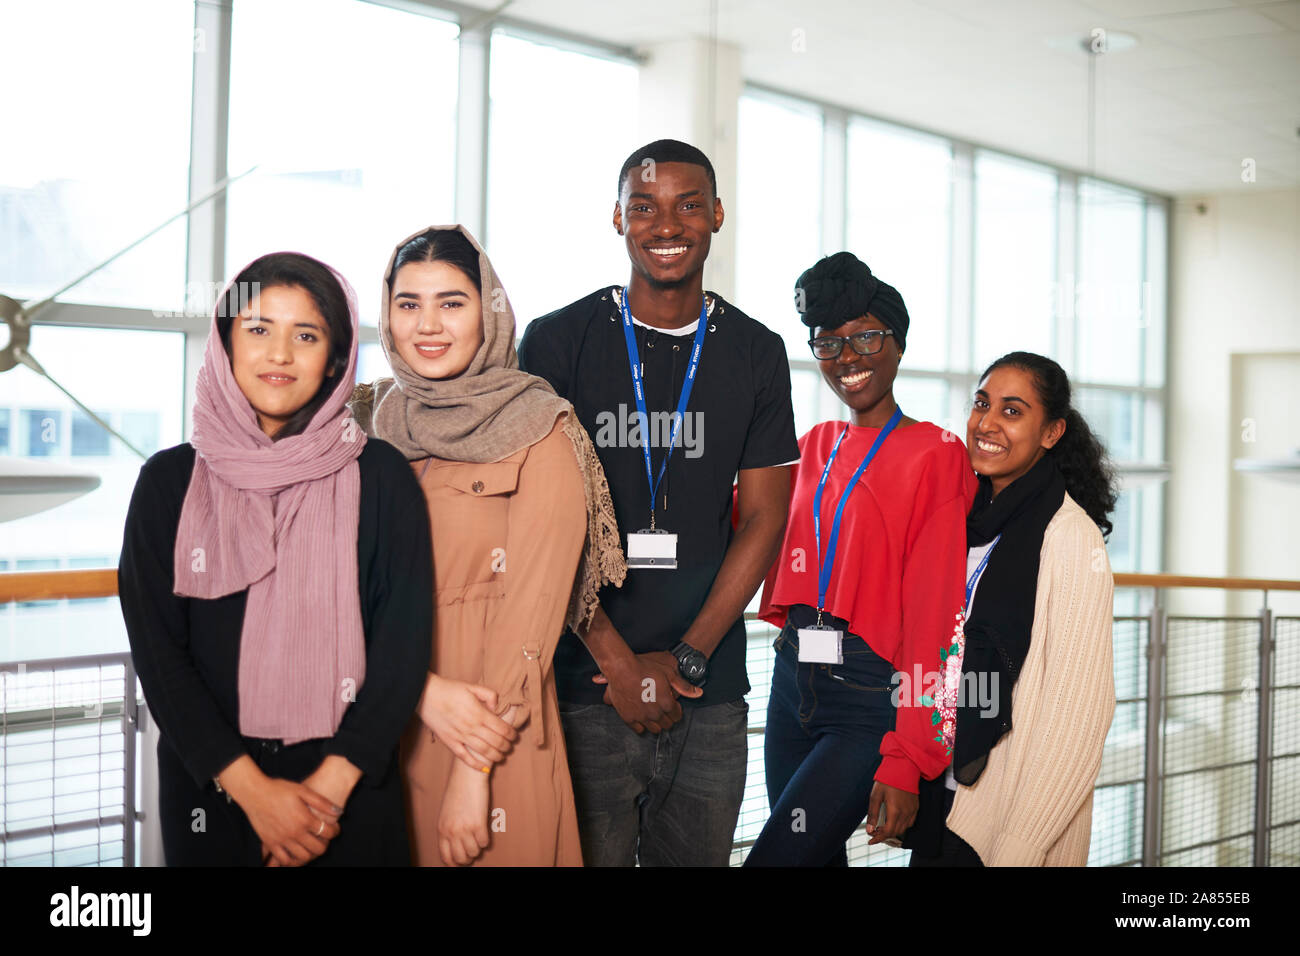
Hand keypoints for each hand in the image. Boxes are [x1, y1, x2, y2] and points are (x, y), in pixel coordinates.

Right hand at [218, 756, 341, 866]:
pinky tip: (296, 853)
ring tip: (311, 845)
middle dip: (325, 844)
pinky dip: (292, 860)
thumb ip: (322, 803)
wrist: (254, 793)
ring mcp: (282, 840)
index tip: (335, 828)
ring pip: (303, 857)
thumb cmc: (279, 789)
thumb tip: (339, 811)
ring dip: (311, 853)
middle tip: (324, 838)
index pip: (328, 833)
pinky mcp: (270, 843)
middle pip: (318, 849)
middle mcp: (294, 832)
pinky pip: (284, 860)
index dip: (335, 831)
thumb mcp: (303, 790)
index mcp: (305, 819)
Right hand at [419, 673, 517, 770]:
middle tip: (510, 747)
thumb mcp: (472, 686)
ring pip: (483, 751)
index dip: (511, 734)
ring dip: (496, 756)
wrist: (425, 695)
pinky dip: (476, 764)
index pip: (502, 728)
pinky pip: (464, 757)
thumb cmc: (450, 689)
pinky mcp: (449, 742)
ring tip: (501, 756)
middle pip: (495, 742)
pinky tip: (484, 768)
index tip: (515, 736)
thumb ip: (489, 695)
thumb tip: (497, 707)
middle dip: (506, 746)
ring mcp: (460, 736)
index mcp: (479, 713)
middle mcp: (471, 726)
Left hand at [437, 762, 490, 865]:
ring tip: (478, 838)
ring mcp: (465, 828)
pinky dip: (485, 840)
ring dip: (478, 848)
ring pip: (474, 852)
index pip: (446, 857)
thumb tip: (457, 845)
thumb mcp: (447, 813)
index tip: (462, 861)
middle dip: (468, 857)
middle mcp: (452, 831)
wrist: (467, 775)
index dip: (455, 863)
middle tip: (473, 850)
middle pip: (460, 858)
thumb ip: (449, 829)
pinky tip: (484, 830)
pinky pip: (484, 842)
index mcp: (442, 829)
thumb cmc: (458, 791)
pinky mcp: (479, 823)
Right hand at [592, 651, 703, 733]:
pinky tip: (642, 718)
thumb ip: (683, 686)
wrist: (621, 668)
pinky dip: (642, 726)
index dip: (676, 710)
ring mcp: (642, 717)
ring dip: (656, 723)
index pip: (677, 716)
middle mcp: (655, 714)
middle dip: (667, 718)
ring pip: (654, 729)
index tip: (672, 705)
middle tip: (663, 709)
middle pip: (666, 724)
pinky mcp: (628, 718)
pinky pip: (639, 729)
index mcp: (667, 703)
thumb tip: (698, 693)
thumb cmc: (645, 668)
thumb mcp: (668, 673)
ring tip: (653, 714)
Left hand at [865, 781, 917, 845]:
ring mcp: (912, 811)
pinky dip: (901, 826)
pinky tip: (894, 821)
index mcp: (895, 811)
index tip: (870, 841)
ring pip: (903, 829)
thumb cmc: (888, 779)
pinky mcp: (915, 807)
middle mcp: (906, 813)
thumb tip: (870, 830)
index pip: (887, 832)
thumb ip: (873, 814)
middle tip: (874, 832)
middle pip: (895, 832)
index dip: (878, 838)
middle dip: (884, 835)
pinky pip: (910, 822)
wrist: (904, 767)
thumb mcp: (876, 795)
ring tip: (882, 827)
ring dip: (892, 831)